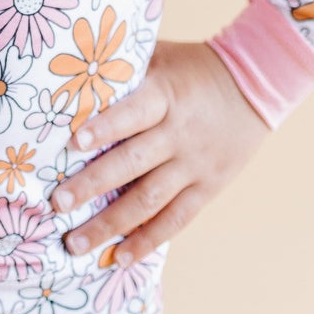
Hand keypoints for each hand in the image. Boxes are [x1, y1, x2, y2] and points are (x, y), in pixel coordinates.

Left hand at [49, 37, 270, 263]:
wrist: (256, 85)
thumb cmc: (193, 67)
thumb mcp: (161, 56)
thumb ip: (124, 66)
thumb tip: (73, 73)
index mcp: (166, 96)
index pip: (133, 114)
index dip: (105, 128)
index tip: (73, 143)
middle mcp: (179, 134)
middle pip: (133, 163)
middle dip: (92, 185)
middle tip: (57, 203)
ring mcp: (194, 165)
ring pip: (149, 200)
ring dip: (110, 224)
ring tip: (76, 243)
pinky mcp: (208, 187)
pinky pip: (176, 219)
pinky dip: (148, 240)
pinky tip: (121, 257)